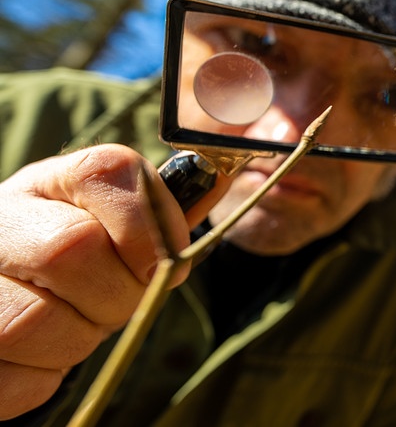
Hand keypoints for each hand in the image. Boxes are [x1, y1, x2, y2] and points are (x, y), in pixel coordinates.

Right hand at [0, 145, 192, 418]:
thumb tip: (222, 177)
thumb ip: (160, 213)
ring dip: (77, 338)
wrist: (7, 298)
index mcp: (50, 182)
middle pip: (71, 248)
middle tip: (117, 304)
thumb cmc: (76, 265)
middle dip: (118, 294)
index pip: (109, 171)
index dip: (150, 223)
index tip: (161, 262)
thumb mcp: (113, 227)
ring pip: (35, 320)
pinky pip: (15, 376)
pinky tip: (39, 353)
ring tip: (76, 325)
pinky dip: (42, 377)